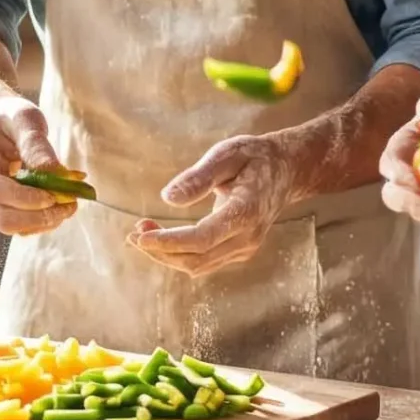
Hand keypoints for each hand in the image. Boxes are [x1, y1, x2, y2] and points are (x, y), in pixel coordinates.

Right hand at [0, 93, 72, 237]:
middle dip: (38, 217)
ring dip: (43, 221)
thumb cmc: (7, 117)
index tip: (53, 196)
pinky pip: (16, 224)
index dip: (23, 198)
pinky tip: (58, 207)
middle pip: (1, 216)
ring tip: (69, 204)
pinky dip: (40, 221)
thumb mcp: (23, 117)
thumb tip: (55, 173)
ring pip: (10, 225)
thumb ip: (36, 143)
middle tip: (70, 204)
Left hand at [129, 134, 301, 277]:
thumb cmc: (254, 158)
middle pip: (197, 259)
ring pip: (199, 265)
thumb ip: (198, 176)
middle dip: (161, 252)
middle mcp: (248, 237)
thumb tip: (167, 197)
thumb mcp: (227, 154)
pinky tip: (162, 238)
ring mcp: (245, 248)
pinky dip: (180, 254)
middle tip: (133, 234)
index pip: (202, 239)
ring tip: (141, 233)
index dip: (168, 242)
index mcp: (246, 212)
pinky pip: (205, 261)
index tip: (141, 236)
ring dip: (167, 255)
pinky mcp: (240, 251)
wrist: (285, 170)